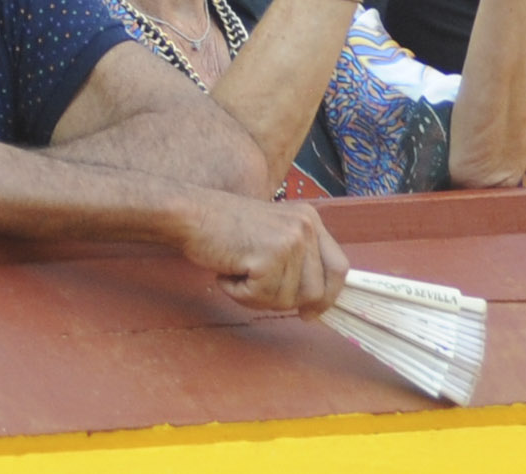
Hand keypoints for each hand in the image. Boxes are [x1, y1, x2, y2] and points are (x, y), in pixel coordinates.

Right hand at [176, 192, 348, 314]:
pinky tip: (227, 272)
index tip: (309, 313)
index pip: (339, 268)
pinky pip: (262, 298)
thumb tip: (319, 303)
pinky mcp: (267, 257)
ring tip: (236, 272)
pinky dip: (240, 294)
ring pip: (288, 300)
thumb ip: (299, 257)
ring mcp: (288, 241)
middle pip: (316, 292)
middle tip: (255, 286)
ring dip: (258, 297)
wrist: (187, 213)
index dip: (327, 297)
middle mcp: (304, 227)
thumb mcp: (273, 233)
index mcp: (309, 218)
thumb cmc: (223, 227)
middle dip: (285, 299)